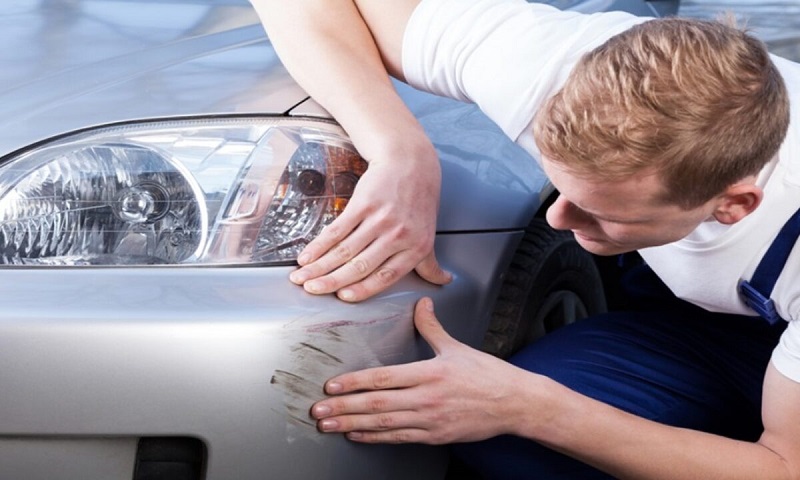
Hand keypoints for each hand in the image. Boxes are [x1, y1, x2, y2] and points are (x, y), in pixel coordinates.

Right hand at [289, 143, 451, 301]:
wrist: (410, 163)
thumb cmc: (418, 201)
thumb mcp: (428, 234)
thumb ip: (429, 263)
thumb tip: (442, 282)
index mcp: (415, 248)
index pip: (385, 277)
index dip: (362, 290)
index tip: (343, 298)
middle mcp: (398, 236)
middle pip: (360, 266)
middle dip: (331, 281)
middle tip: (312, 291)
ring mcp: (380, 219)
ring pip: (344, 250)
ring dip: (319, 266)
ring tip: (302, 277)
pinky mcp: (363, 203)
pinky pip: (337, 230)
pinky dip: (319, 245)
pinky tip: (307, 255)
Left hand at [310, 297, 531, 443]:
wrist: (514, 403)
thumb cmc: (488, 375)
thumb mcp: (457, 347)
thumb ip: (432, 327)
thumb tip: (421, 305)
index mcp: (429, 373)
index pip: (383, 378)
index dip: (354, 382)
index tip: (332, 385)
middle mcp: (426, 398)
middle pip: (376, 404)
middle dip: (343, 408)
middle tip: (318, 410)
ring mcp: (429, 420)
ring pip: (383, 424)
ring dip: (352, 425)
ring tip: (329, 426)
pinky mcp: (435, 435)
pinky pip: (398, 438)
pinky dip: (375, 437)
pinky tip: (357, 435)